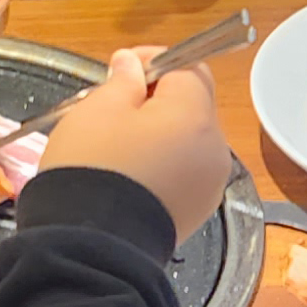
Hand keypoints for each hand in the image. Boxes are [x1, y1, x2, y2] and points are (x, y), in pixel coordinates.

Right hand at [36, 46, 226, 244]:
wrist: (92, 246)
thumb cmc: (93, 168)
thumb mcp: (97, 111)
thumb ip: (122, 81)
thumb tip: (131, 65)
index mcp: (194, 117)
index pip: (188, 68)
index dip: (154, 61)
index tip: (121, 66)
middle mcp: (214, 149)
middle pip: (193, 106)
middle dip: (158, 98)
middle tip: (114, 104)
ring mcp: (209, 184)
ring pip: (189, 140)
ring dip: (161, 132)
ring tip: (118, 144)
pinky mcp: (197, 211)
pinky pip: (184, 172)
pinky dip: (164, 164)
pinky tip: (130, 173)